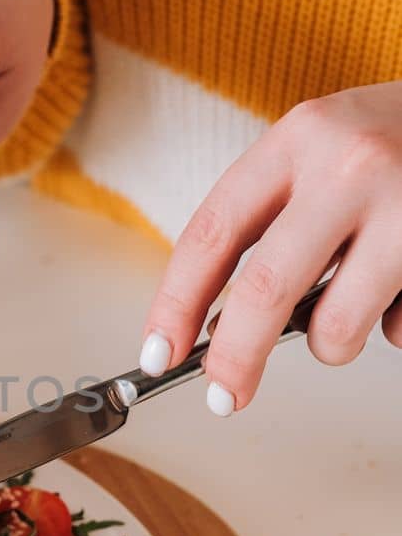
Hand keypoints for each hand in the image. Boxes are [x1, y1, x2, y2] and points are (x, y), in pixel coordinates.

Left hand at [139, 81, 401, 413]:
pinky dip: (390, 326)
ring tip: (348, 309)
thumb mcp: (322, 149)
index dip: (175, 303)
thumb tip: (220, 324)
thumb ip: (275, 215)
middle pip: (264, 289)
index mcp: (299, 138)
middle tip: (222, 397)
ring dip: (329, 343)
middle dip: (234, 358)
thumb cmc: (394, 139)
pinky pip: (396, 329)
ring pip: (335, 327)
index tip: (157, 353)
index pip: (213, 232)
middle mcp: (350, 167)